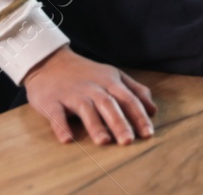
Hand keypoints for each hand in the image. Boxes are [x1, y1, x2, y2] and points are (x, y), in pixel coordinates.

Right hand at [22, 46, 155, 145]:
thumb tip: (153, 109)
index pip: (128, 99)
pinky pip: (56, 114)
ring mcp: (71, 94)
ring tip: (104, 141)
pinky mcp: (50, 101)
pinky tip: (67, 139)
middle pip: (108, 104)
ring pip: (85, 109)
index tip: (148, 134)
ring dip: (95, 125)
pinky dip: (61, 126)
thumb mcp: (112, 75)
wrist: (49, 61)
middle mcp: (92, 87)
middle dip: (119, 122)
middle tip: (128, 141)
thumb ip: (134, 90)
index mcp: (109, 81)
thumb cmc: (85, 73)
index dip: (139, 116)